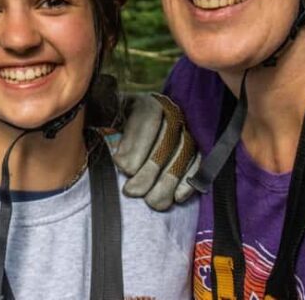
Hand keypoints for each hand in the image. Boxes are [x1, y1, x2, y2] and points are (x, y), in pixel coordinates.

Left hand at [113, 93, 199, 210]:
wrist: (135, 123)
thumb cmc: (119, 124)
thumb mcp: (109, 117)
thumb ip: (105, 124)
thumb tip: (116, 156)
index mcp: (149, 102)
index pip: (148, 121)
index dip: (137, 147)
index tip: (124, 169)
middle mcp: (172, 112)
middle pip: (167, 141)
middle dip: (149, 171)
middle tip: (131, 191)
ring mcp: (188, 130)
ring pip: (184, 155)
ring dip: (168, 182)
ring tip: (151, 201)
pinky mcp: (198, 148)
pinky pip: (198, 164)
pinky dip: (189, 182)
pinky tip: (178, 197)